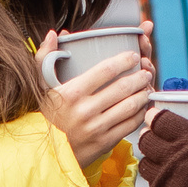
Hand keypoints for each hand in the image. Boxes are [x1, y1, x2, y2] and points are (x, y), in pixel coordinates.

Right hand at [39, 27, 153, 168]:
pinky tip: (142, 107)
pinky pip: (129, 126)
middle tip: (145, 71)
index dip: (124, 60)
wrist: (43, 153)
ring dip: (143, 95)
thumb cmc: (44, 115)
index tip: (133, 56)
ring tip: (147, 87)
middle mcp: (85, 110)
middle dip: (139, 77)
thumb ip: (45, 57)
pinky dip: (139, 114)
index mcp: (71, 92)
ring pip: (129, 107)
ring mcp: (96, 128)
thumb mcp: (40, 86)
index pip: (105, 70)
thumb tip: (53, 34)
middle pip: (122, 88)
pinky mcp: (104, 143)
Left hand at [140, 106, 187, 186]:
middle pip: (148, 139)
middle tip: (153, 136)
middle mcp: (172, 155)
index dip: (156, 117)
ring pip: (145, 163)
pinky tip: (163, 184)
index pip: (162, 120)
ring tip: (156, 161)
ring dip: (149, 160)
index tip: (154, 116)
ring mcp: (164, 178)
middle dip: (149, 136)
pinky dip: (155, 183)